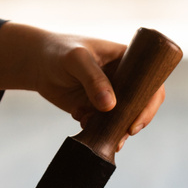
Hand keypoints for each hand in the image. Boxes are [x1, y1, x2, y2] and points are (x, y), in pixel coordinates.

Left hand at [0, 23, 166, 149]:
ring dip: (115, 130)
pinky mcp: (97, 110)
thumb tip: (110, 106)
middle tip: (122, 135)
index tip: (135, 122)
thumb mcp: (76, 60)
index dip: (150, 104)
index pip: (151, 84)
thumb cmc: (58, 52)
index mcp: (128, 62)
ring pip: (124, 119)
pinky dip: (98, 130)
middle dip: (133, 123)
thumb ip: (93, 80)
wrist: (36, 64)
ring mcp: (112, 96)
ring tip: (97, 130)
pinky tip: (81, 120)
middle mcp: (124, 80)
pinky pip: (106, 126)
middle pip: (141, 106)